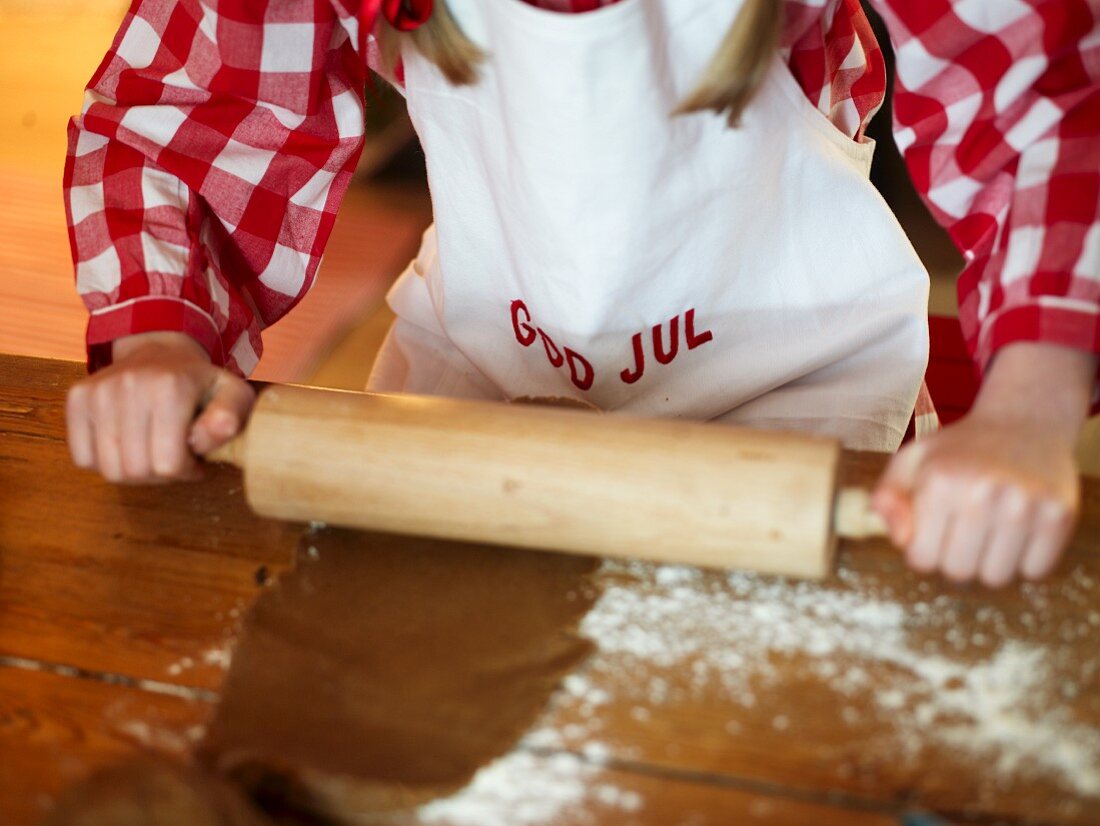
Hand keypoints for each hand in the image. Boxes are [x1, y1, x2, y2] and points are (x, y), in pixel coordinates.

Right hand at [66, 332, 254, 483]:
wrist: (159, 351)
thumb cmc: (199, 383)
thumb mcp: (233, 394)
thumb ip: (231, 417)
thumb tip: (203, 440)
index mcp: (170, 387)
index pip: (168, 463)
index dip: (185, 470)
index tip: (194, 457)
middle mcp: (129, 385)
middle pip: (136, 471)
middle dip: (161, 475)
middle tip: (174, 458)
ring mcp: (97, 391)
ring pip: (109, 470)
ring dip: (135, 473)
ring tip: (153, 452)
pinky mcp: (76, 398)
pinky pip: (83, 458)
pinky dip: (107, 462)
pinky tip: (128, 445)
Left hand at [872, 341, 1094, 587]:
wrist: (1025, 421)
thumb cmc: (960, 449)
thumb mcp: (912, 461)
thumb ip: (887, 500)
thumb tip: (900, 540)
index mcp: (940, 481)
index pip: (922, 559)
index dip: (924, 550)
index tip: (934, 530)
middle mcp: (982, 492)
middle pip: (958, 572)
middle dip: (954, 557)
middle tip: (963, 528)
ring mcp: (1025, 505)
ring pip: (996, 576)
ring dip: (990, 561)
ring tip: (991, 527)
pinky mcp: (1059, 515)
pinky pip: (1034, 571)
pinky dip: (1025, 559)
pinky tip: (1019, 530)